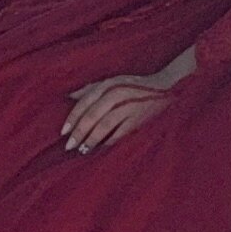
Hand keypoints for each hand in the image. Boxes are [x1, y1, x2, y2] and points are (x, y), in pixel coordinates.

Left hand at [62, 48, 196, 153]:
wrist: (167, 87)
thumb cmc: (135, 85)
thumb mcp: (113, 81)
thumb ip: (91, 89)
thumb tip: (69, 96)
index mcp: (107, 85)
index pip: (85, 102)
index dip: (73, 118)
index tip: (63, 132)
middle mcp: (116, 94)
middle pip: (92, 115)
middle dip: (79, 132)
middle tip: (69, 146)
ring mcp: (129, 106)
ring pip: (105, 125)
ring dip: (92, 139)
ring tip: (83, 150)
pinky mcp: (141, 118)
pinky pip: (121, 133)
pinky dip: (110, 142)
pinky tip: (102, 149)